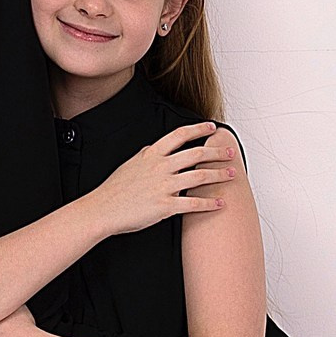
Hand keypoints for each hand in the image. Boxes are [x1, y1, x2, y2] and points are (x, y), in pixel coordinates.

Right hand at [87, 123, 238, 238]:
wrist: (102, 209)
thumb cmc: (114, 189)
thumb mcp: (131, 164)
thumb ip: (147, 155)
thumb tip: (157, 148)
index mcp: (152, 154)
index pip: (180, 135)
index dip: (198, 129)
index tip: (211, 127)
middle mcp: (160, 167)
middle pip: (196, 153)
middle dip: (217, 151)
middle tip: (231, 151)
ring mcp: (164, 186)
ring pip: (199, 176)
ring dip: (219, 174)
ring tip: (232, 174)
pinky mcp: (165, 206)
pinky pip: (193, 203)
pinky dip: (210, 203)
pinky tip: (220, 203)